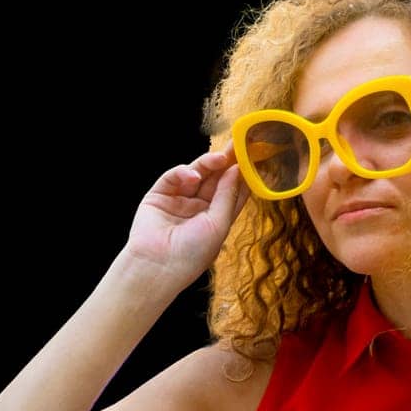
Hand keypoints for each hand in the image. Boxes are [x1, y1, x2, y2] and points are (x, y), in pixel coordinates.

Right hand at [122, 143, 250, 290]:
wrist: (157, 267)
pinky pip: (173, 178)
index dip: (242, 174)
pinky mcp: (159, 196)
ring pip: (196, 174)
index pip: (232, 191)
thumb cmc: (191, 254)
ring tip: (220, 157)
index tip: (253, 157)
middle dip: (227, 162)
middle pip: (215, 179)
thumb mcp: (218, 224)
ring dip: (208, 163)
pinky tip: (192, 176)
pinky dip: (183, 173)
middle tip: (238, 143)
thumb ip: (227, 195)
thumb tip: (237, 169)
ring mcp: (178, 201)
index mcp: (215, 218)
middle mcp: (197, 208)